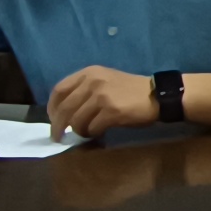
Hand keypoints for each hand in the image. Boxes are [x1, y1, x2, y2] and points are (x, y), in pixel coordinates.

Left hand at [46, 63, 170, 138]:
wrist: (158, 96)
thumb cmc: (131, 91)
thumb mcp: (105, 81)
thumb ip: (85, 91)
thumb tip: (65, 114)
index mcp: (89, 73)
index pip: (59, 90)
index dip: (52, 107)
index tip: (52, 119)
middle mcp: (92, 82)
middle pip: (64, 108)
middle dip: (58, 126)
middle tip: (58, 137)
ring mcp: (102, 96)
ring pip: (76, 121)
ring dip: (79, 131)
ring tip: (86, 134)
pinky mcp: (111, 111)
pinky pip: (92, 128)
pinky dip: (92, 134)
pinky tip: (98, 133)